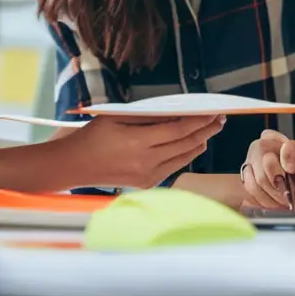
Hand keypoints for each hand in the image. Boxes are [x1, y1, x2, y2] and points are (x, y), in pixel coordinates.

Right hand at [55, 113, 225, 189]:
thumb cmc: (92, 136)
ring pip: (185, 157)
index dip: (200, 120)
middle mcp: (147, 161)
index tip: (214, 112)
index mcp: (138, 141)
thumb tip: (177, 112)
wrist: (74, 166)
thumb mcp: (116, 117)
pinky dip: (186, 154)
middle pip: (187, 143)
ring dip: (200, 142)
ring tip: (211, 129)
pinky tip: (194, 144)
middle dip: (207, 130)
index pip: (179, 129)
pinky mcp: (148, 183)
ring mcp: (149, 175)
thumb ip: (147, 116)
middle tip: (220, 119)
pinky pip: (175, 166)